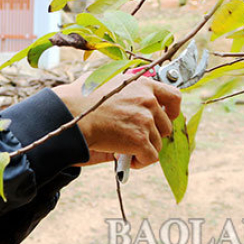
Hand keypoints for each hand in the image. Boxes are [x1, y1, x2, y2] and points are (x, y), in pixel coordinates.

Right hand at [53, 73, 180, 168]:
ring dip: (143, 149)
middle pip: (166, 125)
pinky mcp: (139, 139)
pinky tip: (124, 159)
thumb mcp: (106, 81)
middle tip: (135, 138)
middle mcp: (148, 100)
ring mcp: (145, 120)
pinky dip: (140, 162)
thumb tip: (132, 94)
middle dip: (153, 134)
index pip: (173, 96)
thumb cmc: (80, 99)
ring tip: (125, 149)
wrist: (70, 115)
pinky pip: (151, 157)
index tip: (165, 117)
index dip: (172, 110)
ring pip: (158, 143)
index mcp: (142, 83)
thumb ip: (125, 87)